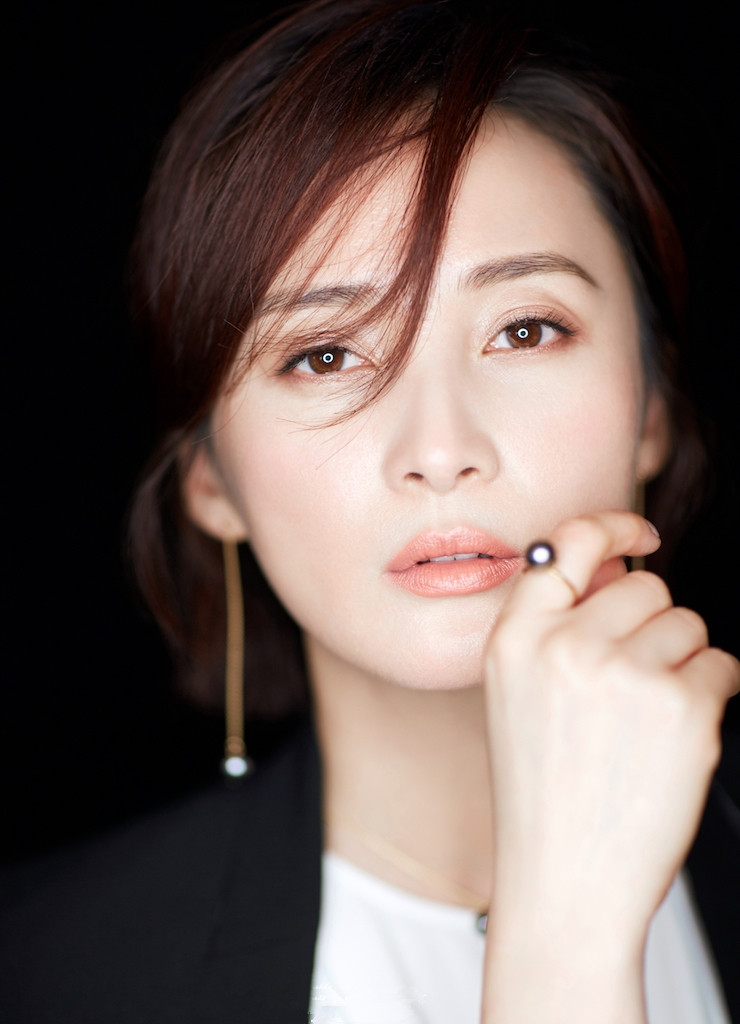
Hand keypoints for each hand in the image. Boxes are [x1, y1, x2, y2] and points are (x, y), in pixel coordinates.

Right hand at [481, 510, 738, 1020]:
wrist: (564, 883)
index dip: (612, 526)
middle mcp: (563, 645)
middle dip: (653, 626)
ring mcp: (623, 673)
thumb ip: (556, 627)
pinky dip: (712, 696)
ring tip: (647, 722)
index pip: (567, 542)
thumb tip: (625, 569)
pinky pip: (722, 665)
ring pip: (688, 623)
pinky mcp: (681, 708)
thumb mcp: (518, 695)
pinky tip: (674, 741)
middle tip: (634, 686)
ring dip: (683, 663)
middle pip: (645, 586)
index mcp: (513, 639)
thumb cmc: (543, 793)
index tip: (642, 532)